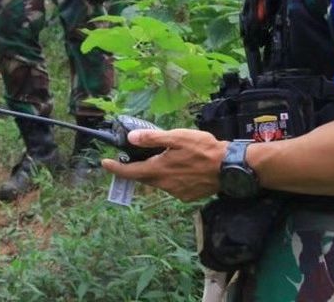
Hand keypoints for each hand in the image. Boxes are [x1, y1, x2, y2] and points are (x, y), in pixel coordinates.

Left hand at [101, 128, 227, 201]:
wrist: (229, 168)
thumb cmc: (204, 149)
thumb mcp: (177, 137)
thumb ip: (153, 139)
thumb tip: (131, 138)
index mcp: (160, 170)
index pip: (131, 172)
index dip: (116, 168)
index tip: (104, 163)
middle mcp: (165, 185)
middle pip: (144, 178)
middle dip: (136, 169)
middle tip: (132, 158)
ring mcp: (177, 192)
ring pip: (159, 182)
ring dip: (155, 172)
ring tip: (161, 158)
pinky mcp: (188, 196)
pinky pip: (172, 187)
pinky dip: (170, 178)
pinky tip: (180, 168)